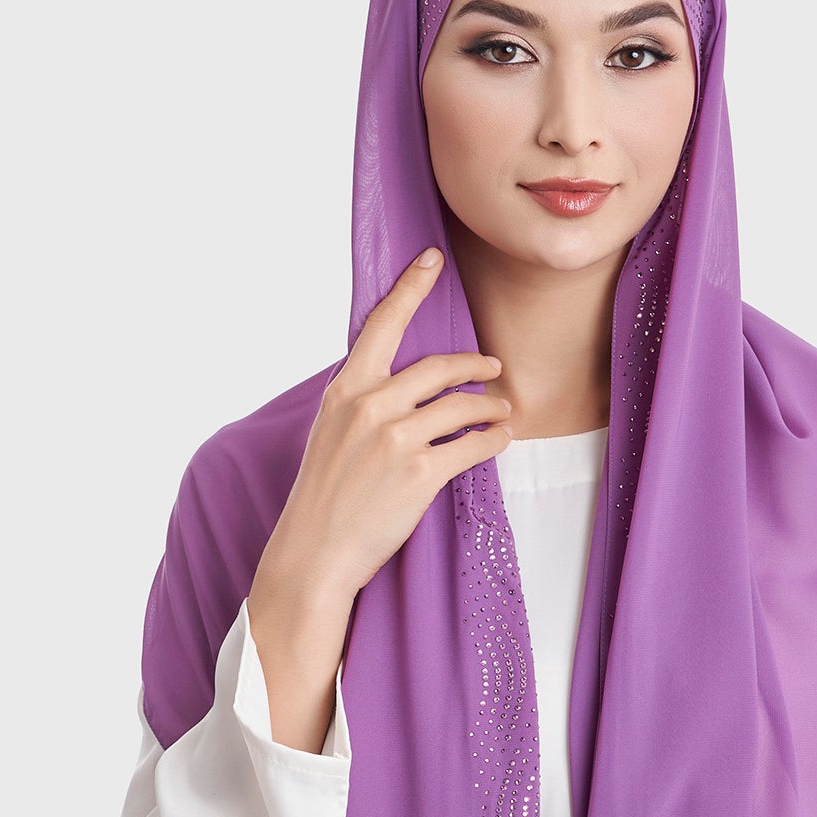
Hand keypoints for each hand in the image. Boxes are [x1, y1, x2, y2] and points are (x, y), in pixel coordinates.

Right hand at [248, 244, 510, 750]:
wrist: (313, 555)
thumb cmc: (324, 502)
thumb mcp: (332, 438)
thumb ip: (362, 407)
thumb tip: (401, 391)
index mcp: (344, 392)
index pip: (380, 325)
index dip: (410, 288)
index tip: (432, 261)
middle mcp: (369, 405)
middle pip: (437, 366)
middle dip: (474, 365)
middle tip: (494, 369)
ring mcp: (395, 437)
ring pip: (461, 404)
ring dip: (490, 405)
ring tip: (502, 411)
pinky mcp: (420, 471)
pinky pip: (473, 444)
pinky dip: (493, 438)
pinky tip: (500, 438)